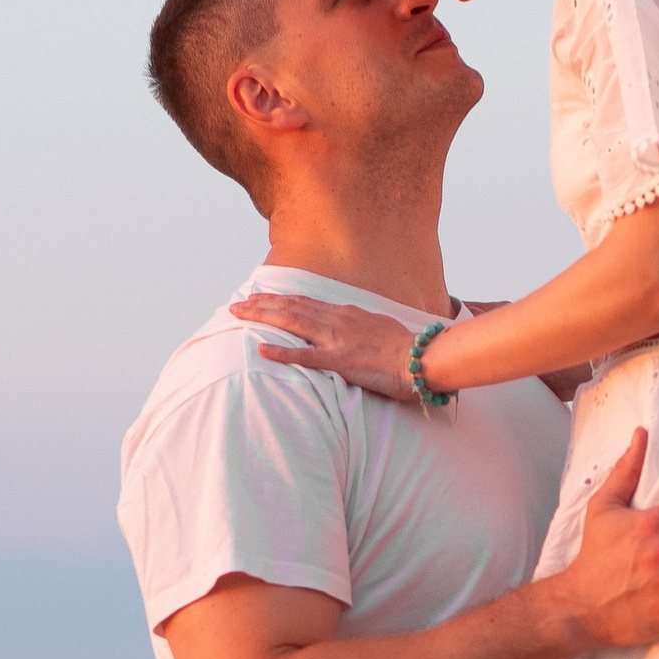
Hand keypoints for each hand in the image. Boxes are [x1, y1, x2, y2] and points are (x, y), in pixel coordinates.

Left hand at [232, 292, 426, 404]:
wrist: (422, 358)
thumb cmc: (405, 348)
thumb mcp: (378, 328)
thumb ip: (358, 327)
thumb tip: (347, 327)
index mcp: (346, 313)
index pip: (305, 303)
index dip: (279, 300)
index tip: (259, 298)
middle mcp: (337, 320)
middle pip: (292, 308)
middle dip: (262, 305)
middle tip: (237, 304)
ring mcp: (337, 339)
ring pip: (292, 323)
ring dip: (264, 317)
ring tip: (240, 314)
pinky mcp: (340, 361)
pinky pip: (305, 356)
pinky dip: (282, 353)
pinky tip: (261, 349)